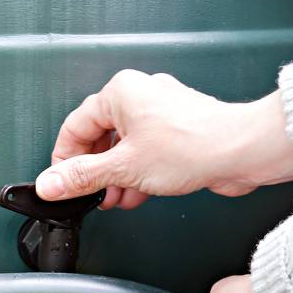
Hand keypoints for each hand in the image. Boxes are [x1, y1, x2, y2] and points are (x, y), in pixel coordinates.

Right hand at [35, 69, 292, 208]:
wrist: (242, 151)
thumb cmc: (193, 145)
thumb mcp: (124, 168)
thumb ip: (82, 176)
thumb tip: (51, 183)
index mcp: (120, 92)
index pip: (75, 126)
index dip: (64, 158)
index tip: (60, 182)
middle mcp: (140, 96)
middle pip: (101, 136)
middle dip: (95, 171)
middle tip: (89, 194)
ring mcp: (162, 112)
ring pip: (125, 146)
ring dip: (117, 177)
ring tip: (114, 199)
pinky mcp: (179, 130)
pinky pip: (148, 151)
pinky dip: (139, 173)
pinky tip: (137, 194)